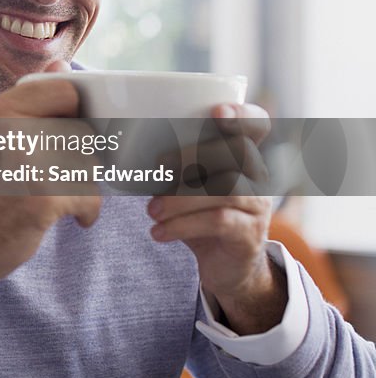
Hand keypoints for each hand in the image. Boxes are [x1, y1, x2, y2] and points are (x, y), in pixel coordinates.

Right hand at [0, 62, 100, 338]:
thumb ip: (30, 105)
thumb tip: (63, 65)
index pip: (65, 89)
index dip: (77, 113)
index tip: (71, 136)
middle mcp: (7, 127)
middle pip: (81, 130)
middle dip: (81, 159)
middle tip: (63, 177)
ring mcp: (24, 159)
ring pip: (88, 163)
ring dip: (83, 186)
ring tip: (61, 198)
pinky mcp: (41, 194)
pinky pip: (88, 195)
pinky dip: (86, 211)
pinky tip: (73, 218)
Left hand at [147, 103, 286, 334]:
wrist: (225, 266)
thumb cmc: (199, 215)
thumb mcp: (184, 185)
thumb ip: (169, 165)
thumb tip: (120, 146)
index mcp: (243, 157)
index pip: (257, 125)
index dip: (243, 114)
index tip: (217, 111)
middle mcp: (258, 177)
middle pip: (239, 152)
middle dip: (194, 155)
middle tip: (158, 168)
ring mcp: (258, 207)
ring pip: (227, 189)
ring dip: (181, 197)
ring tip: (151, 211)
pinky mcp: (249, 236)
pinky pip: (220, 221)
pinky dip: (183, 225)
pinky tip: (159, 232)